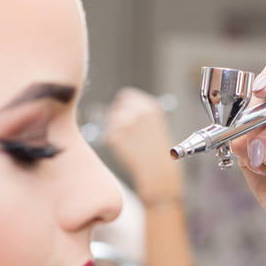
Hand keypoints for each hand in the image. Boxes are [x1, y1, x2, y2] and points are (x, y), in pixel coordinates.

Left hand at [105, 87, 182, 201]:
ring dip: (116, 130)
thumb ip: (139, 112)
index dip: (123, 105)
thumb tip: (119, 108)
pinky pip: (108, 135)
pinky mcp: (114, 135)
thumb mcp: (155, 124)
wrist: (157, 170)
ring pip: (110, 121)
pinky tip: (127, 150)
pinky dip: (114, 142)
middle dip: (117, 116)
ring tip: (130, 143)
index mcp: (149, 106)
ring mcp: (124, 123)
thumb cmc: (158, 150)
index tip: (123, 113)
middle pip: (116, 107)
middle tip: (124, 131)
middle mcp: (137, 111)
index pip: (126, 95)